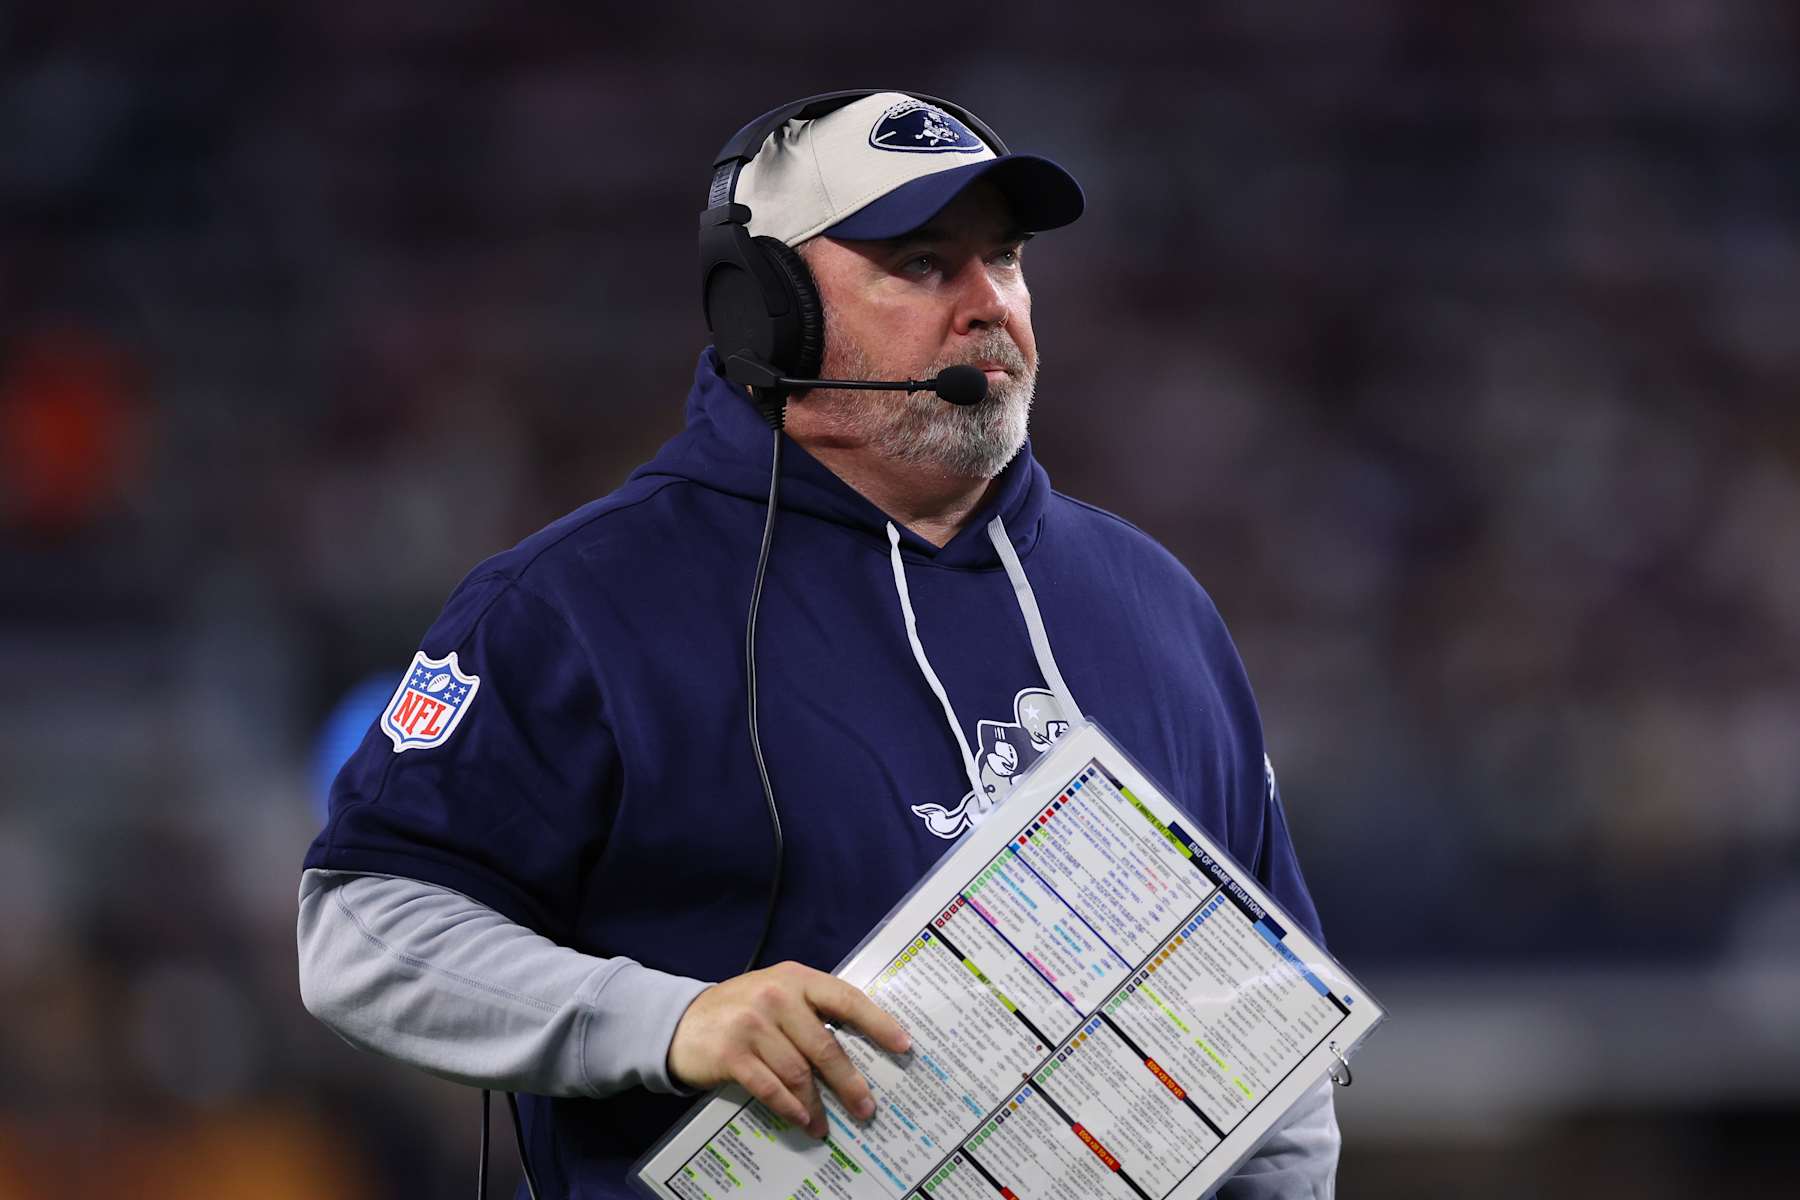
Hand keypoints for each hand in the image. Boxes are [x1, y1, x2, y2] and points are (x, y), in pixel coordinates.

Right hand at [667, 960, 911, 1138]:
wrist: (682, 1021)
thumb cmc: (742, 1009)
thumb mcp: (777, 993)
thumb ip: (812, 1009)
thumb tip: (861, 1044)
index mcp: (796, 978)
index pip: (846, 999)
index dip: (878, 1023)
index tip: (903, 1045)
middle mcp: (776, 996)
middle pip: (825, 1046)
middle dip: (849, 1082)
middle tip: (866, 1108)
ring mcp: (752, 1025)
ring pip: (798, 1073)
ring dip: (816, 1105)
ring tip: (825, 1124)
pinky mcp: (732, 1054)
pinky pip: (771, 1088)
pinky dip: (789, 1108)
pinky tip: (800, 1120)